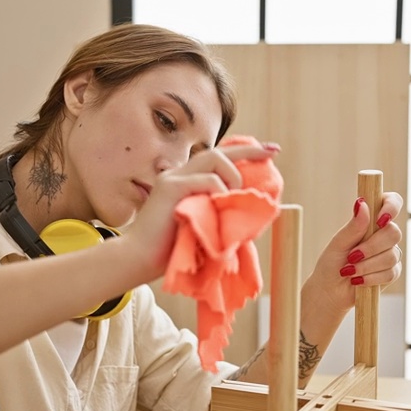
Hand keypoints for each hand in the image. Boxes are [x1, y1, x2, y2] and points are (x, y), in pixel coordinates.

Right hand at [122, 142, 278, 281]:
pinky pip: (205, 179)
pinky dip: (219, 189)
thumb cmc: (168, 251)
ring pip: (212, 157)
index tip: (271, 151)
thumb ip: (218, 215)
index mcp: (185, 182)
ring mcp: (173, 179)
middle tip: (272, 152)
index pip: (216, 159)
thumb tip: (249, 214)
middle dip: (248, 150)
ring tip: (236, 196)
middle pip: (217, 151)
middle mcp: (178, 174)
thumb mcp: (201, 227)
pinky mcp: (170, 188)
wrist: (138, 260)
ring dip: (233, 175)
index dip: (244, 153)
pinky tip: (220, 205)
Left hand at [305, 192, 404, 317]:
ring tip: (350, 271)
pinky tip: (358, 281)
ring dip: (367, 265)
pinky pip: (391, 272)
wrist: (330, 291)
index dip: (391, 207)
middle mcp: (382, 234)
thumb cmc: (331, 264)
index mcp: (370, 220)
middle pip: (393, 232)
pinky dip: (371, 278)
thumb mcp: (338, 244)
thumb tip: (362, 203)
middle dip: (371, 247)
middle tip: (352, 256)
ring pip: (391, 255)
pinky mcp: (392, 272)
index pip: (391, 202)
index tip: (379, 220)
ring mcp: (390, 253)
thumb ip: (353, 226)